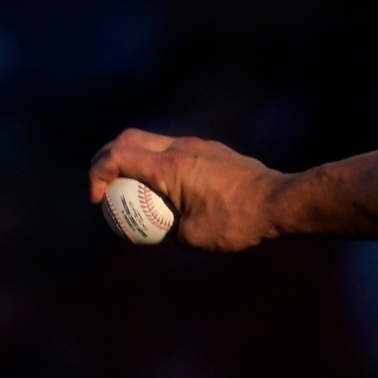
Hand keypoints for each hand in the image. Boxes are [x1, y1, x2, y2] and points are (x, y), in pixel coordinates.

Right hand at [88, 129, 286, 251]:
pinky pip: (176, 151)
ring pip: (153, 142)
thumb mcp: (193, 238)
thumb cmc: (238, 221)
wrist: (281, 201)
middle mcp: (182, 147)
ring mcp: (200, 145)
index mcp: (170, 166)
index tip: (98, 202)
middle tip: (102, 186)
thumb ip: (169, 231)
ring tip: (133, 191)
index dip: (96, 175)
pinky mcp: (214, 150)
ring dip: (135, 161)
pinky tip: (167, 190)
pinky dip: (160, 165)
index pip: (117, 156)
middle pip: (128, 139)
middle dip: (106, 160)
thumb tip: (165, 231)